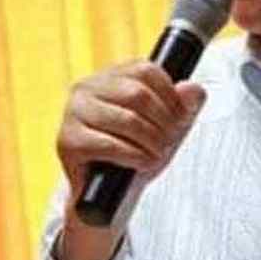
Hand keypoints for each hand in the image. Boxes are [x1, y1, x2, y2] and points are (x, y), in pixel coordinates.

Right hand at [55, 61, 205, 259]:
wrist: (109, 189)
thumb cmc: (138, 148)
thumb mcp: (167, 123)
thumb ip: (185, 103)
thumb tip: (192, 89)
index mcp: (111, 75)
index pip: (146, 71)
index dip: (171, 96)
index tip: (181, 118)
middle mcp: (86, 88)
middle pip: (138, 94)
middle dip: (163, 121)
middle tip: (170, 140)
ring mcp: (73, 113)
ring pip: (126, 119)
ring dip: (151, 140)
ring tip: (158, 152)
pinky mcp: (67, 141)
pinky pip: (109, 144)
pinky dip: (134, 155)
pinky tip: (144, 162)